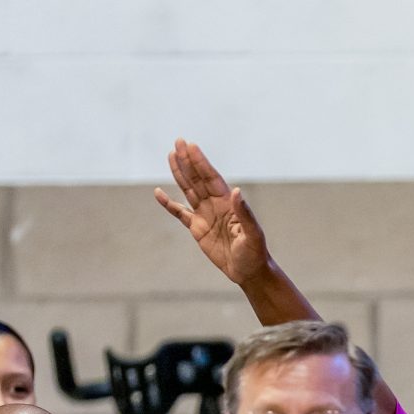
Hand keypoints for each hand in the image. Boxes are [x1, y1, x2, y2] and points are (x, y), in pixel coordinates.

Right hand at [154, 139, 270, 286]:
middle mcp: (216, 205)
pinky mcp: (197, 229)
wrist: (248, 272)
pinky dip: (169, 204)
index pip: (211, 178)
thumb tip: (237, 191)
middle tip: (178, 142)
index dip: (201, 162)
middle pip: (198, 179)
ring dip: (179, 173)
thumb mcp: (252, 234)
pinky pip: (180, 213)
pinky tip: (159, 193)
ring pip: (189, 190)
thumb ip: (244, 213)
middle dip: (188, 161)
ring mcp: (205, 215)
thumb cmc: (254, 252)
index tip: (191, 146)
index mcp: (229, 203)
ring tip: (170, 155)